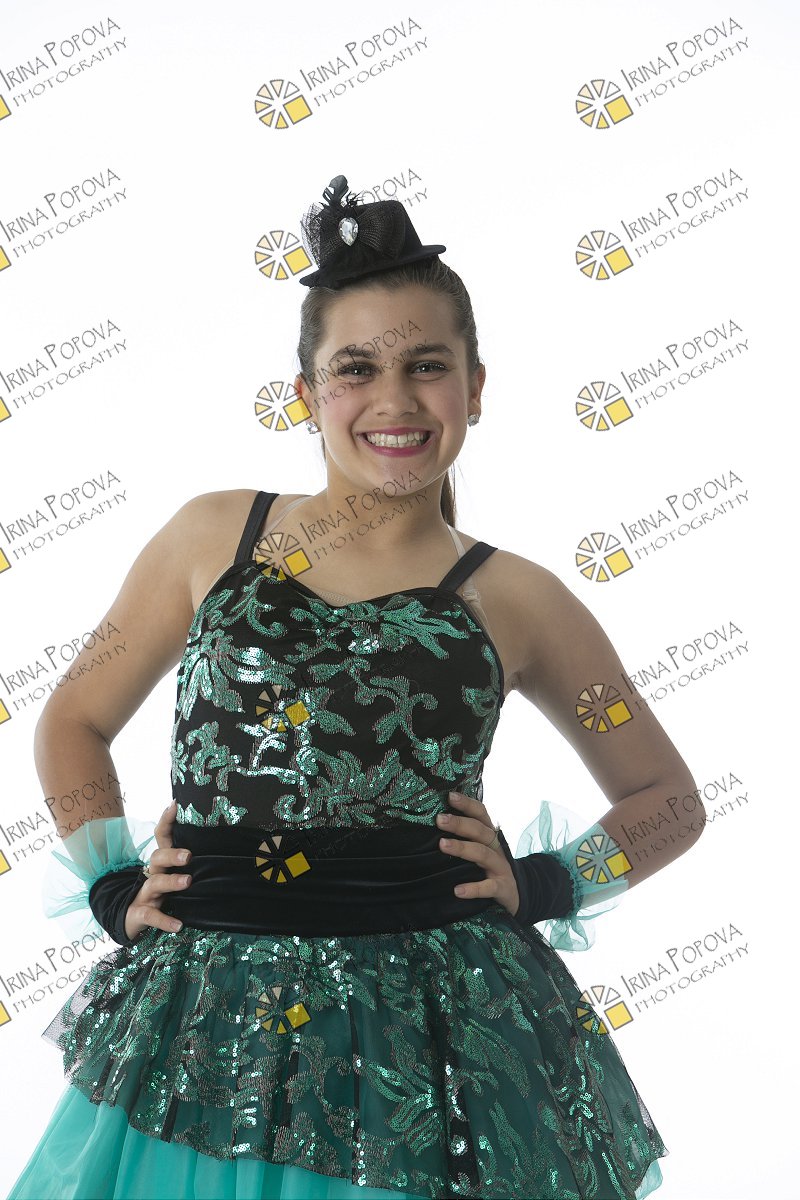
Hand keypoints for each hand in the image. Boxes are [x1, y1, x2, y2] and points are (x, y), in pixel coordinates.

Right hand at [123, 800, 191, 940]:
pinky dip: (165, 920)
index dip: (166, 821)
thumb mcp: (169, 875)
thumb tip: (212, 844)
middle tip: (189, 855)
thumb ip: (184, 861)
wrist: (129, 920)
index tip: (175, 805)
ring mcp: (144, 894)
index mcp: (159, 863)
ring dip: (171, 882)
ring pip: (155, 883)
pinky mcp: (139, 914)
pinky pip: (151, 916)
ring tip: (188, 882)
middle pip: (157, 858)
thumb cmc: (157, 894)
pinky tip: (178, 925)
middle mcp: (151, 874)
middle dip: (172, 854)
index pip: (161, 838)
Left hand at [437, 791, 520, 916]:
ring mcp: (501, 868)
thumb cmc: (491, 867)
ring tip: (443, 845)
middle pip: (480, 831)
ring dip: (463, 848)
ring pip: (483, 854)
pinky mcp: (503, 888)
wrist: (519, 893)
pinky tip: (458, 890)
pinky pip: (488, 887)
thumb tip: (436, 822)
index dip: (467, 804)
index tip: (450, 796)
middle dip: (460, 824)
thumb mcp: (483, 848)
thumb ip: (466, 837)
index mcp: (490, 836)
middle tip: (440, 820)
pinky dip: (474, 889)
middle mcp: (496, 848)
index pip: (481, 814)